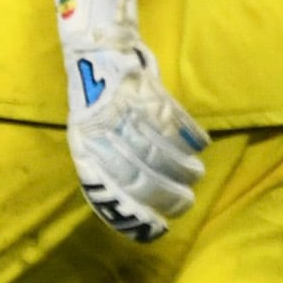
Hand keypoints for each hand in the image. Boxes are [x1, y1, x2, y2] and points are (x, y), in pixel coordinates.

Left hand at [55, 0, 207, 240]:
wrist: (97, 53)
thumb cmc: (97, 105)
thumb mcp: (89, 138)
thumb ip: (108, 168)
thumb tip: (131, 205)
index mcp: (84, 146)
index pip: (109, 189)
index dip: (134, 213)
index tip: (157, 229)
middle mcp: (101, 131)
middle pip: (140, 174)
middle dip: (167, 196)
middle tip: (185, 204)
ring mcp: (124, 111)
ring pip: (161, 151)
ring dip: (183, 170)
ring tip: (194, 176)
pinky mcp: (145, 92)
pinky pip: (173, 122)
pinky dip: (190, 138)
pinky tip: (199, 147)